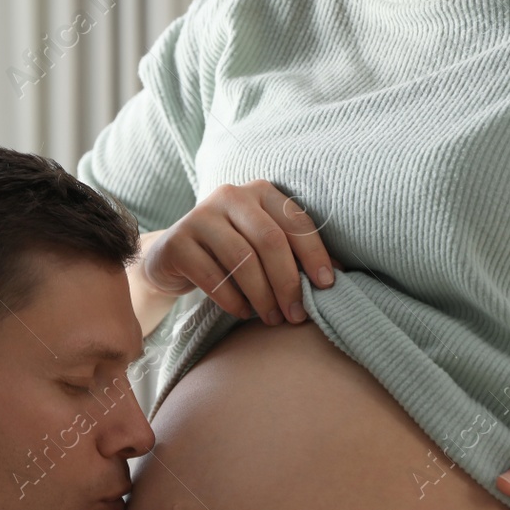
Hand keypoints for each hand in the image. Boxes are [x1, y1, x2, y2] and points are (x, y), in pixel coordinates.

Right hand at [143, 180, 336, 325]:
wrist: (172, 256)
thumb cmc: (229, 253)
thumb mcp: (262, 244)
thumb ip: (293, 252)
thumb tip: (336, 276)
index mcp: (260, 191)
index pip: (295, 221)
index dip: (315, 254)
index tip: (326, 286)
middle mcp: (230, 196)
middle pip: (269, 240)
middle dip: (288, 282)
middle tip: (296, 314)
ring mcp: (200, 216)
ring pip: (242, 259)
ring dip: (262, 296)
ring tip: (272, 318)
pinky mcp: (177, 242)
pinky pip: (212, 276)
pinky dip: (233, 300)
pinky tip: (244, 313)